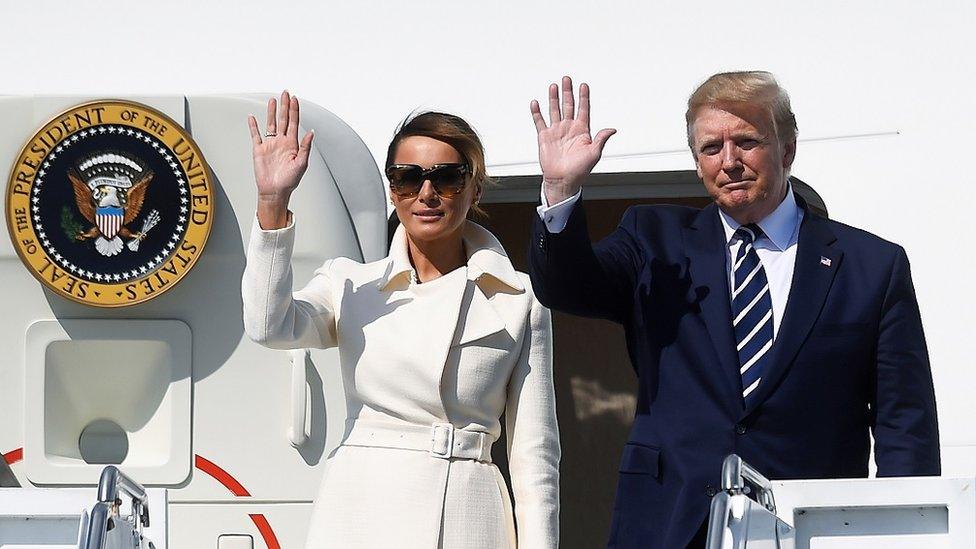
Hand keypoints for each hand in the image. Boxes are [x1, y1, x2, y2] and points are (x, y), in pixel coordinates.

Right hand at [247, 90, 314, 227]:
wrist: (275, 191)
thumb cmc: (290, 181)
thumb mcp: (301, 164)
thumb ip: (306, 147)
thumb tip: (311, 132)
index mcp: (292, 144)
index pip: (294, 123)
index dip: (294, 110)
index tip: (294, 98)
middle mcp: (281, 142)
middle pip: (283, 119)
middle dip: (284, 106)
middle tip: (285, 92)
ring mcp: (270, 145)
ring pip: (270, 124)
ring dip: (271, 112)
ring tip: (272, 100)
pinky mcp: (259, 150)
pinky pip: (255, 135)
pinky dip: (253, 126)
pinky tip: (252, 117)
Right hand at [530, 76, 615, 203]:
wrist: (562, 180)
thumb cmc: (579, 170)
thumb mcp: (594, 153)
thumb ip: (601, 139)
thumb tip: (612, 129)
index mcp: (582, 131)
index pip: (583, 109)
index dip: (583, 97)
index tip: (584, 85)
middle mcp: (569, 129)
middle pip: (568, 105)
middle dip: (568, 92)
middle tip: (567, 79)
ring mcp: (556, 132)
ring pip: (554, 110)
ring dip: (554, 98)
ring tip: (553, 86)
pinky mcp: (544, 137)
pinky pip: (540, 122)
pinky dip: (537, 112)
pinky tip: (536, 103)